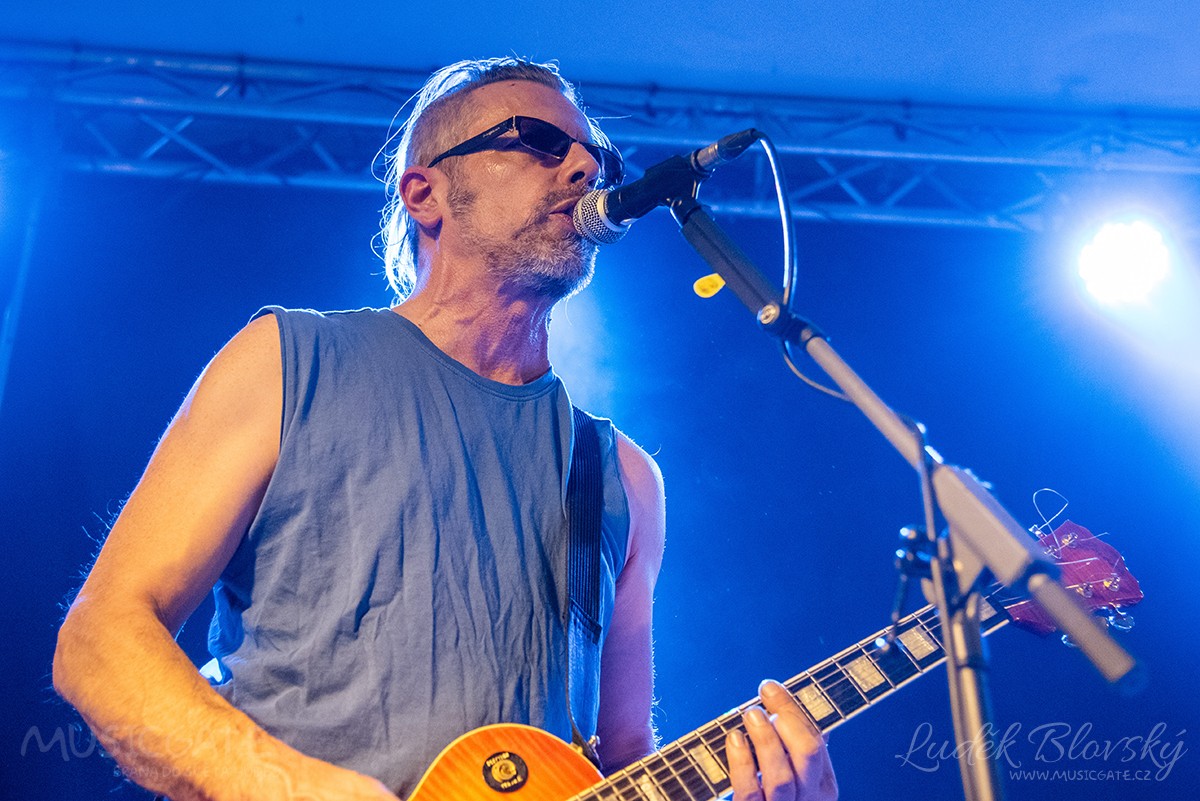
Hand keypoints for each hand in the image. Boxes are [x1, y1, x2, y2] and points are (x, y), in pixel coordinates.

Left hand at [725, 680, 836, 800]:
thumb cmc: (769, 798)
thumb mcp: (791, 776)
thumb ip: (791, 748)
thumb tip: (780, 704)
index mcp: (823, 788)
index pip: (816, 742)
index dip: (793, 711)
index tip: (770, 687)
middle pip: (808, 756)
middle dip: (787, 720)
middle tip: (762, 699)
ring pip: (781, 778)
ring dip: (766, 740)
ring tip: (750, 715)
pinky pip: (750, 794)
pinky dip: (741, 763)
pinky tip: (734, 739)